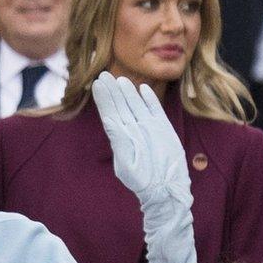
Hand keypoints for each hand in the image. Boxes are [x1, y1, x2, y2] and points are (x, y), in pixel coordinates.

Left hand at [92, 72, 189, 204]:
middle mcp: (133, 130)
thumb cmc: (142, 180)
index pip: (110, 114)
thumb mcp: (127, 162)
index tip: (97, 84)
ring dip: (128, 92)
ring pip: (136, 105)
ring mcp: (148, 128)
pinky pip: (155, 110)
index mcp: (120, 138)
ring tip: (119, 79)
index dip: (104, 99)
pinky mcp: (163, 128)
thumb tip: (109, 121)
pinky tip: (142, 88)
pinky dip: (149, 99)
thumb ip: (119, 141)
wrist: (165, 188)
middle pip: (120, 106)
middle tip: (104, 75)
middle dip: (112, 91)